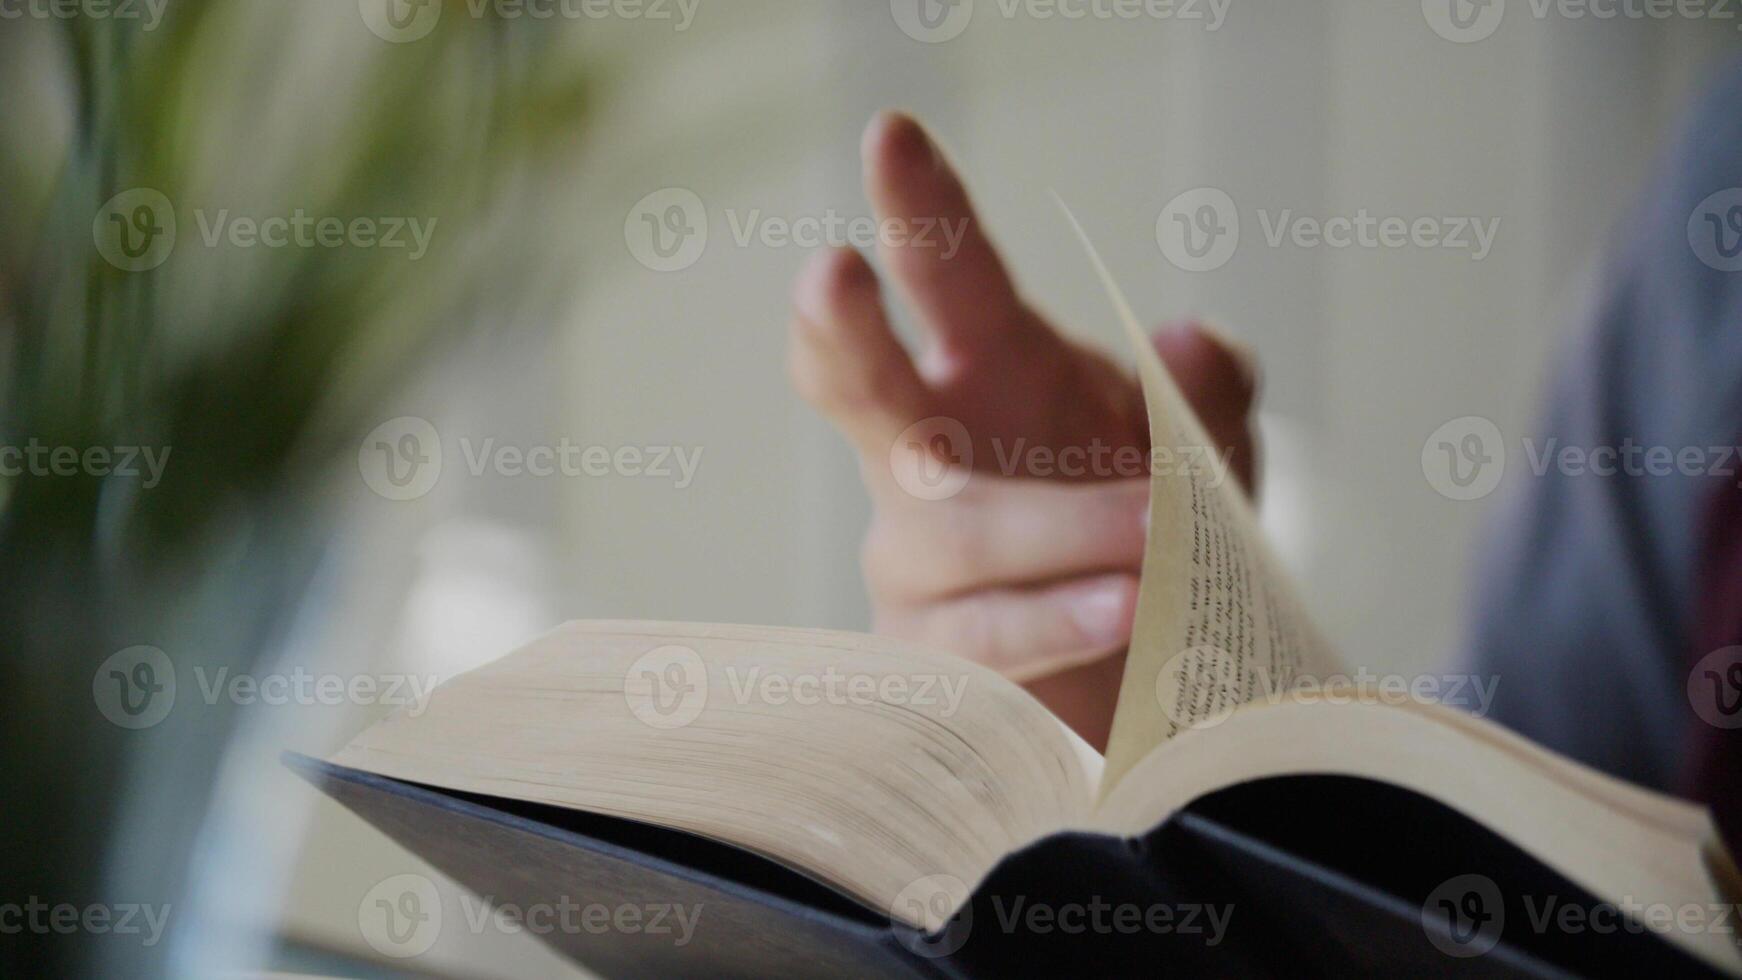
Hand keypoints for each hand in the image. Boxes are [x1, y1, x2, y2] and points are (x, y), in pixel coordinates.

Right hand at [787, 111, 1258, 748]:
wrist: (1151, 676)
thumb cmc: (1154, 537)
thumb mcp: (1207, 456)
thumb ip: (1208, 396)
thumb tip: (1191, 342)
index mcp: (989, 370)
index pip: (943, 276)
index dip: (914, 206)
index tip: (893, 134)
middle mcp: (928, 451)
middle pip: (857, 383)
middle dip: (843, 330)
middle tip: (833, 276)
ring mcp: (916, 552)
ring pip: (950, 527)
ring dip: (1057, 524)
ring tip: (1154, 533)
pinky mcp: (929, 649)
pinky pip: (981, 634)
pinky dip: (1055, 617)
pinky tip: (1120, 610)